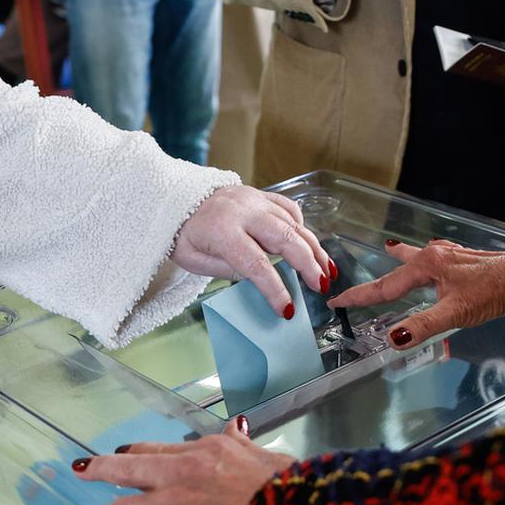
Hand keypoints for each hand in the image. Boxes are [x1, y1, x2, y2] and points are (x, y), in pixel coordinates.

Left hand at [75, 417, 295, 504]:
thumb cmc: (291, 489)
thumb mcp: (267, 455)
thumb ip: (246, 444)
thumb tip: (240, 427)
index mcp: (211, 450)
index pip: (165, 450)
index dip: (142, 453)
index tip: (127, 454)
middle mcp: (186, 468)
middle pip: (129, 465)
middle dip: (101, 469)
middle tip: (82, 471)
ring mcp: (175, 499)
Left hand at [172, 186, 334, 317]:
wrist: (176, 198)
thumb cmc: (184, 234)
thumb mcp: (194, 261)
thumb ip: (227, 270)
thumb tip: (258, 279)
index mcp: (222, 230)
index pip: (256, 264)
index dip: (274, 289)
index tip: (287, 309)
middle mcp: (243, 211)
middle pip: (285, 239)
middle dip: (308, 265)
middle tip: (321, 286)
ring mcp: (255, 200)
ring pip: (293, 224)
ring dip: (314, 249)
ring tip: (327, 271)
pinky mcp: (261, 195)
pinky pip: (289, 209)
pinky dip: (302, 227)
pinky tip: (308, 244)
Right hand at [327, 239, 504, 348]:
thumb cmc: (493, 292)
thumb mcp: (455, 312)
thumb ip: (424, 325)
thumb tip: (393, 338)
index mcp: (426, 266)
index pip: (385, 286)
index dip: (360, 297)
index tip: (337, 301)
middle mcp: (435, 256)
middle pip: (398, 270)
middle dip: (377, 280)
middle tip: (355, 290)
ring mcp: (450, 256)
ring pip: (417, 258)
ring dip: (402, 258)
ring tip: (390, 250)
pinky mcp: (465, 260)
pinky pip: (436, 258)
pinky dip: (426, 259)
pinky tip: (435, 255)